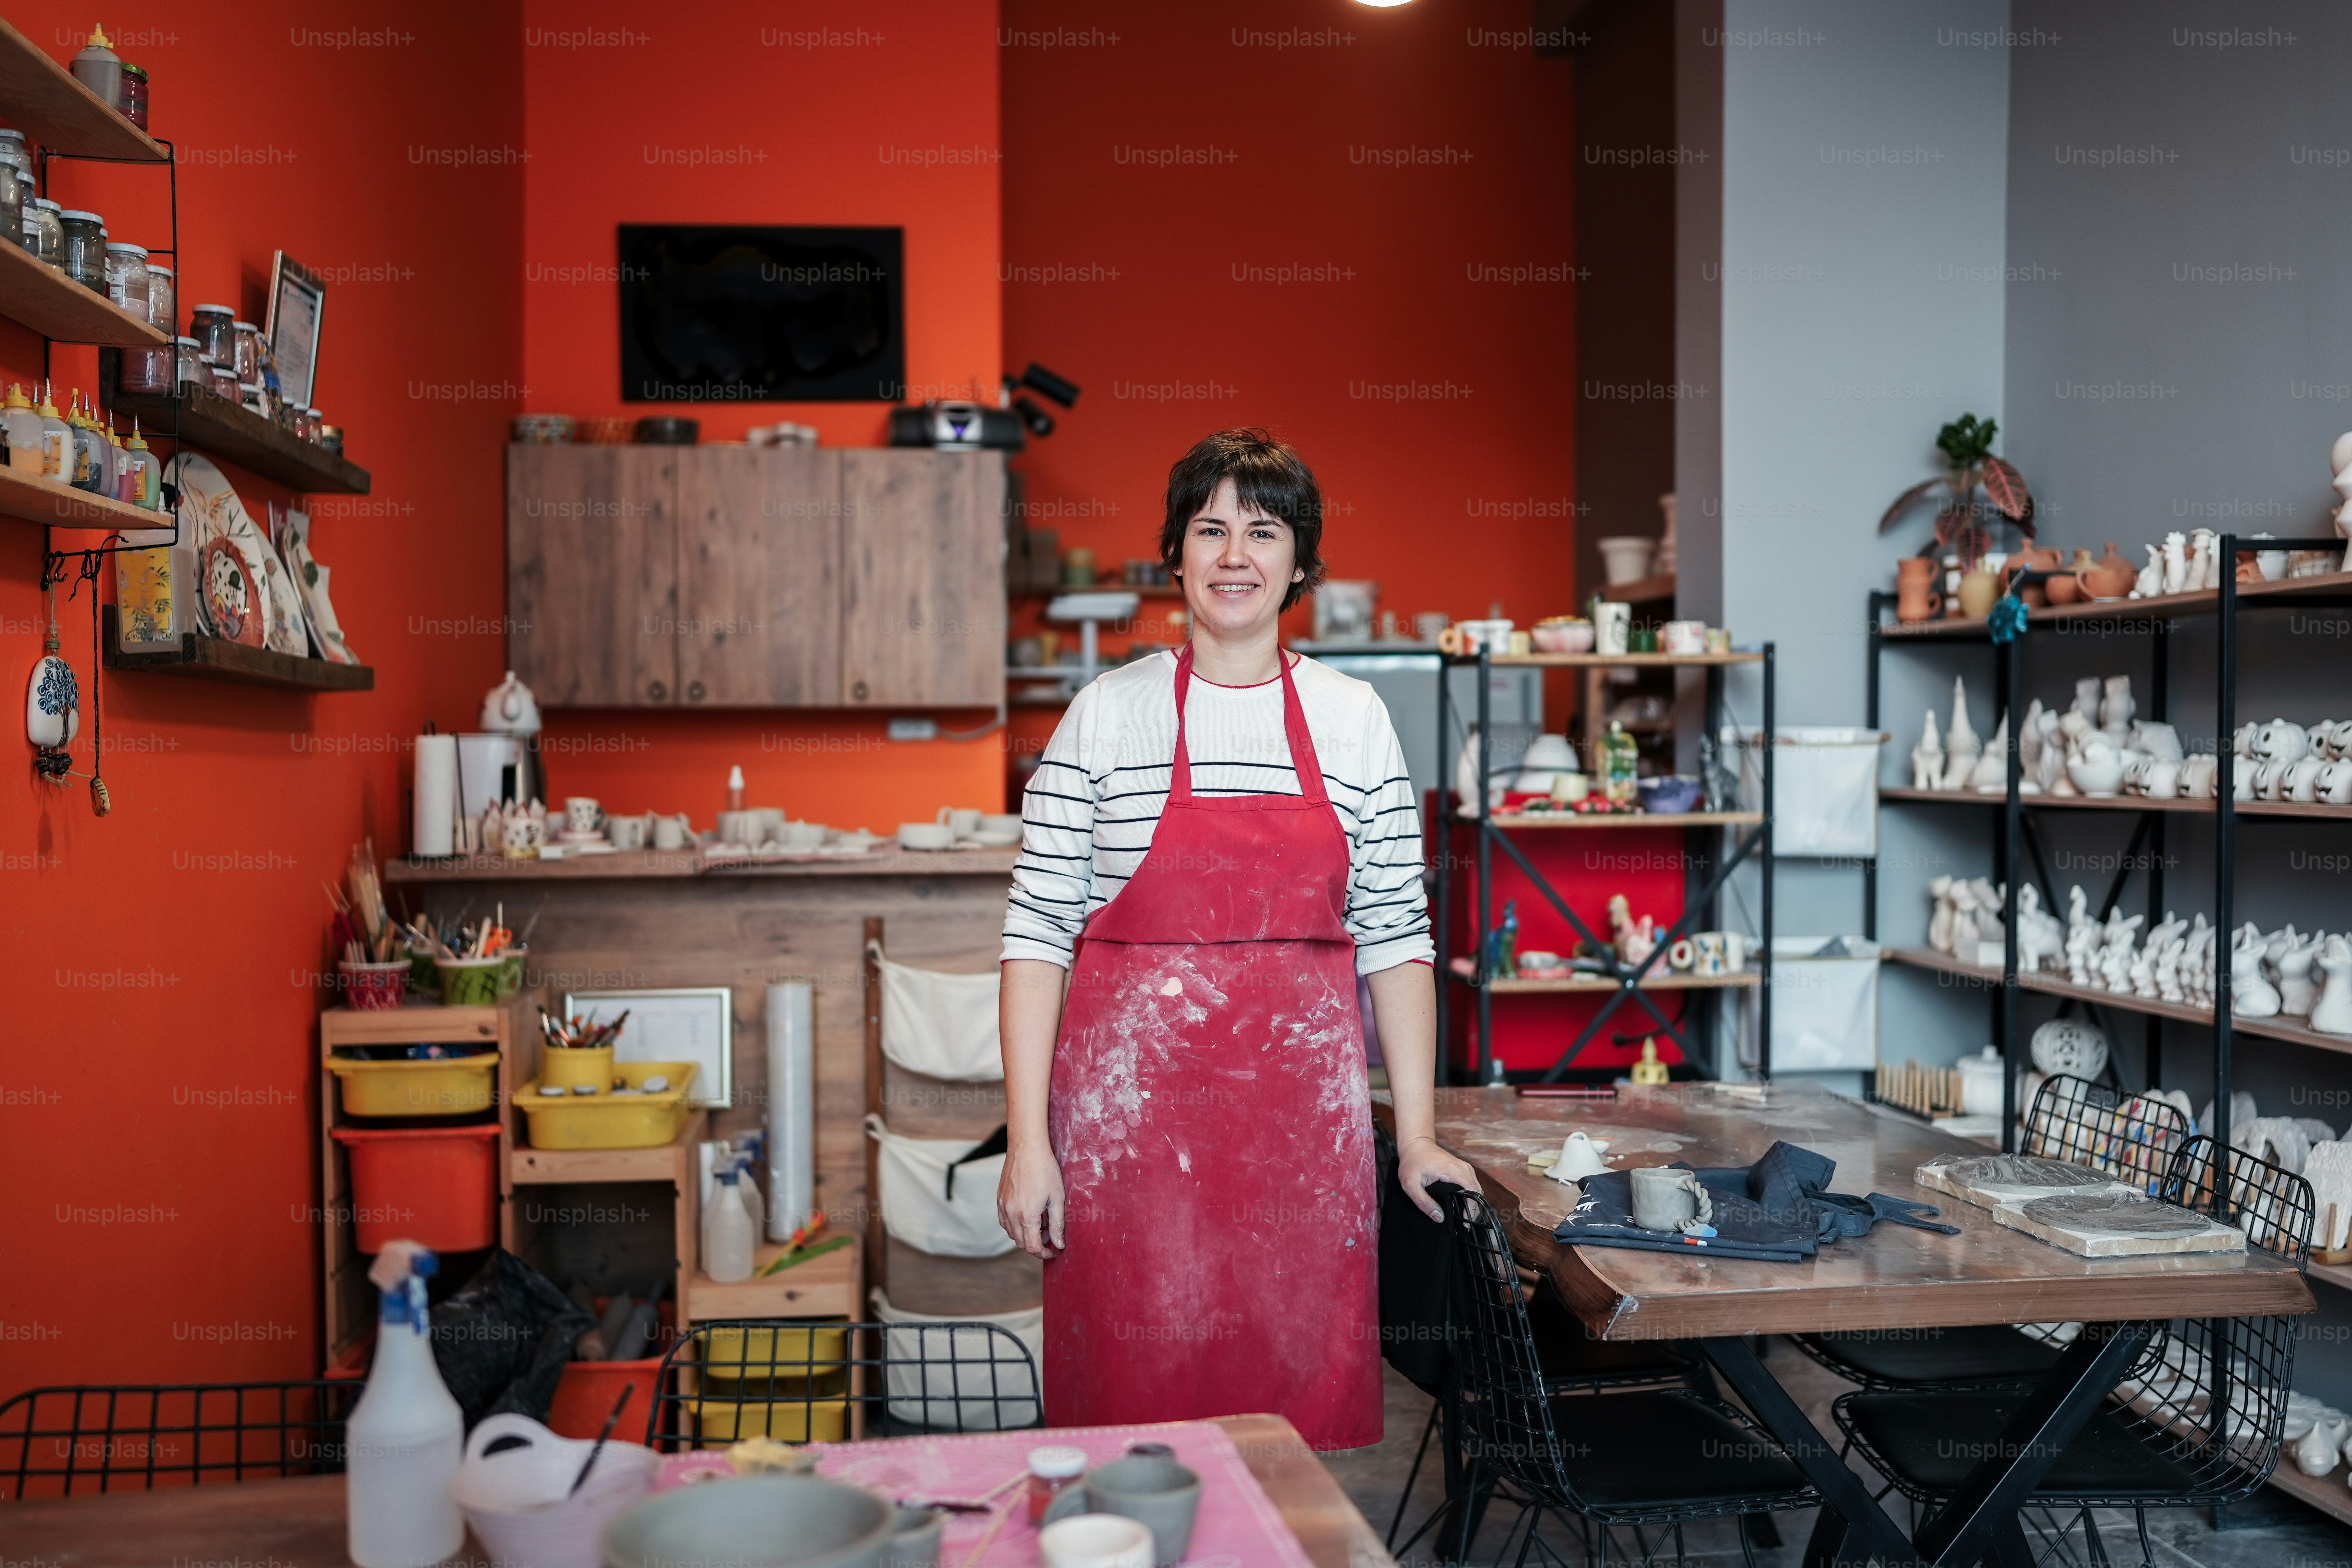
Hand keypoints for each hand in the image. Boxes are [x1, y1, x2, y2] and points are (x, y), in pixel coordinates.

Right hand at [998, 1142, 1066, 1257]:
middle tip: (1051, 1234)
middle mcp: (1011, 1214)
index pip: (1032, 1247)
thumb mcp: (1057, 1198)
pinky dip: (1016, 1225)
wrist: (1026, 1148)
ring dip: (1026, 1235)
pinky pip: (1005, 1221)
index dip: (1043, 1253)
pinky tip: (1028, 1215)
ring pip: (1011, 1233)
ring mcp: (1002, 1207)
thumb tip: (1059, 1244)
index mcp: (1027, 1216)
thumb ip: (1057, 1224)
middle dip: (1036, 1244)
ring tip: (1041, 1223)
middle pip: (1021, 1243)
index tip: (1053, 1251)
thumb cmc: (1045, 1170)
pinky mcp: (999, 1199)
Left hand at [1398, 1136, 1481, 1220]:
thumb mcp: (1410, 1185)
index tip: (1465, 1220)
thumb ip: (1424, 1202)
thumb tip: (1439, 1217)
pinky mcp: (1462, 1167)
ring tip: (1463, 1214)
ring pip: (1475, 1187)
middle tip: (1464, 1222)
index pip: (1472, 1190)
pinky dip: (1469, 1194)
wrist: (1415, 1145)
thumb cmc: (1412, 1162)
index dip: (1472, 1207)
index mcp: (1451, 1170)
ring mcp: (1463, 1166)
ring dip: (1472, 1201)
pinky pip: (1471, 1183)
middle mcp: (1461, 1167)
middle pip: (1477, 1190)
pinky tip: (1461, 1202)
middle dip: (1473, 1207)